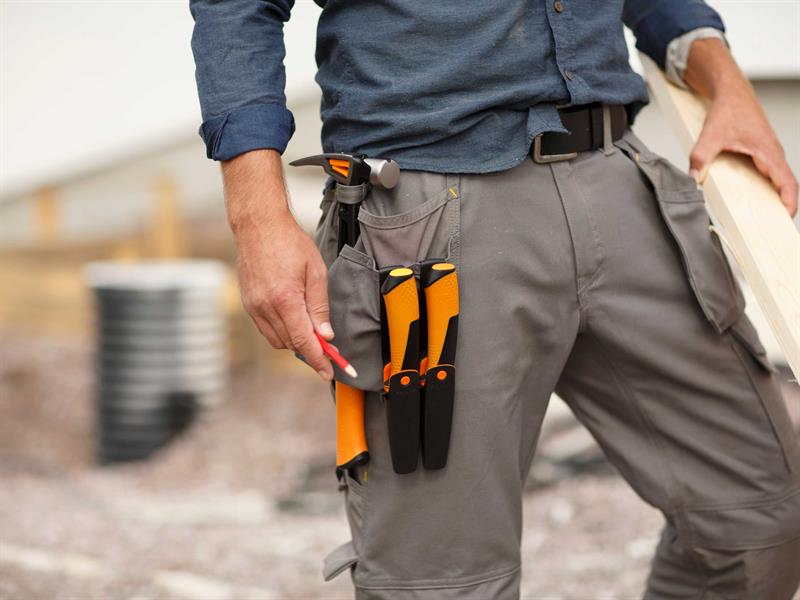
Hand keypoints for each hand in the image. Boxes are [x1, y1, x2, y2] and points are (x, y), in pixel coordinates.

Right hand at [222, 149, 334, 380]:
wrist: (258, 226)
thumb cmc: (290, 243)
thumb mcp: (315, 271)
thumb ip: (320, 306)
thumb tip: (326, 335)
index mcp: (285, 299)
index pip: (304, 341)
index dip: (319, 360)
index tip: (329, 371)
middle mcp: (266, 307)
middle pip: (291, 344)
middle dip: (310, 348)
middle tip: (327, 345)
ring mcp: (253, 307)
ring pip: (277, 340)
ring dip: (295, 340)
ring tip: (310, 327)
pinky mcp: (247, 304)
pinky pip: (266, 330)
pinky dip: (282, 332)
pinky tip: (293, 319)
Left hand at [684, 38, 797, 215]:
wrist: (731, 91)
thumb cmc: (728, 110)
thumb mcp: (710, 135)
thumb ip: (701, 158)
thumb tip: (693, 180)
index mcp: (768, 152)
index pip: (787, 182)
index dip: (789, 202)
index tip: (786, 218)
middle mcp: (773, 154)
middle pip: (785, 186)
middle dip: (782, 207)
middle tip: (772, 229)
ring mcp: (769, 154)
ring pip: (778, 181)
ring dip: (774, 198)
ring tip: (764, 220)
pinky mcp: (762, 154)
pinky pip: (770, 175)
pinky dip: (766, 188)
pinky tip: (752, 201)